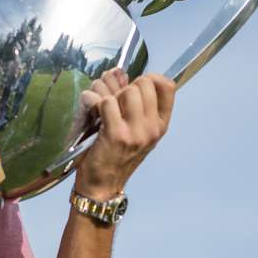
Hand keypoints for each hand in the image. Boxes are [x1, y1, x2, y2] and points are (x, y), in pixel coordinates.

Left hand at [76, 69, 175, 200]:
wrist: (101, 185)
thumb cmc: (114, 155)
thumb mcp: (134, 130)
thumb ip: (130, 101)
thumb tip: (118, 73)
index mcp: (160, 125)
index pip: (168, 86)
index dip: (150, 77)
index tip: (133, 83)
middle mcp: (152, 128)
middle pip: (143, 84)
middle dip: (123, 85)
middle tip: (110, 96)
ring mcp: (136, 132)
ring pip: (126, 91)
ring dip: (106, 91)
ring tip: (98, 102)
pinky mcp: (116, 134)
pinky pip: (106, 102)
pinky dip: (93, 100)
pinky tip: (90, 107)